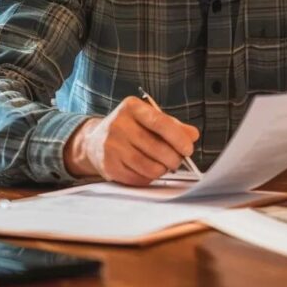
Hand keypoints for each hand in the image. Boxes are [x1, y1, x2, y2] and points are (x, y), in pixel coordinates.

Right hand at [64, 95, 198, 185]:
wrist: (94, 141)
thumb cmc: (129, 128)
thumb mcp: (148, 118)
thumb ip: (172, 125)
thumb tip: (193, 135)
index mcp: (131, 108)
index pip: (159, 122)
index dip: (178, 138)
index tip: (188, 148)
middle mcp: (119, 125)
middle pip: (156, 148)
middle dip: (174, 158)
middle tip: (179, 160)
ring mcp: (112, 147)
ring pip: (149, 166)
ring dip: (163, 169)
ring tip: (164, 165)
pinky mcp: (109, 166)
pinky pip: (139, 178)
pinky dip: (149, 177)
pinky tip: (148, 170)